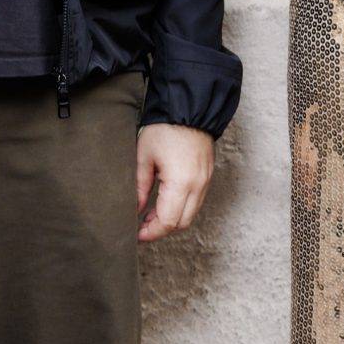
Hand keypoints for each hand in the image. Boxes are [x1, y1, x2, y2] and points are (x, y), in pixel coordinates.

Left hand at [136, 123, 214, 243]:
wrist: (190, 109)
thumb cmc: (165, 129)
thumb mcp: (144, 157)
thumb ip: (139, 187)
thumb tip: (135, 209)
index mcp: (181, 183)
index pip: (168, 222)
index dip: (151, 233)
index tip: (137, 234)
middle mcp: (198, 186)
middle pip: (182, 223)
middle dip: (161, 229)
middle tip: (142, 226)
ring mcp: (206, 182)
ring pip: (190, 214)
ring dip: (172, 219)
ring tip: (150, 214)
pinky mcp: (208, 176)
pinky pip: (196, 202)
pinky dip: (181, 208)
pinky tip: (165, 201)